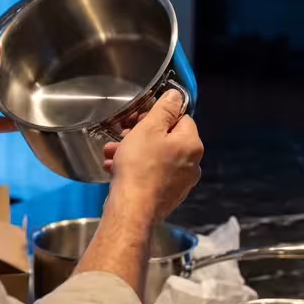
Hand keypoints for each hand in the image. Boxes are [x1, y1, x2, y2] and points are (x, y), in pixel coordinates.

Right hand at [103, 91, 203, 221]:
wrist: (132, 209)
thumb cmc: (140, 167)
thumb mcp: (149, 129)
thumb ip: (164, 109)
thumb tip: (176, 95)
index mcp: (192, 145)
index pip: (181, 118)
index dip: (158, 116)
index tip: (139, 119)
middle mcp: (192, 164)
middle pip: (167, 139)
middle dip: (141, 135)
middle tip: (122, 135)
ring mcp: (180, 182)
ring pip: (156, 158)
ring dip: (133, 152)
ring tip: (112, 153)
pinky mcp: (167, 195)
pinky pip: (152, 175)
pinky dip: (136, 169)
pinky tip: (115, 169)